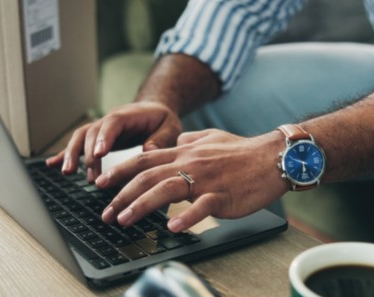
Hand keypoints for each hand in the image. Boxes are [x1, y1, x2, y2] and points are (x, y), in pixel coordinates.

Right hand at [45, 102, 181, 180]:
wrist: (154, 111)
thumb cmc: (162, 120)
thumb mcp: (170, 127)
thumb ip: (161, 139)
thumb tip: (149, 150)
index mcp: (127, 114)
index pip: (112, 123)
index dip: (103, 137)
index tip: (99, 154)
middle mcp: (109, 120)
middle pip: (91, 132)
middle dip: (87, 154)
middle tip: (90, 176)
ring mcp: (100, 129)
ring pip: (80, 138)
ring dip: (72, 154)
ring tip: (68, 172)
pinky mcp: (95, 139)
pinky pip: (77, 145)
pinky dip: (64, 154)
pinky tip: (52, 164)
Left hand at [94, 129, 289, 232]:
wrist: (274, 157)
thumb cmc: (243, 151)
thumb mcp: (211, 138)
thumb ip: (188, 140)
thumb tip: (172, 143)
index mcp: (184, 152)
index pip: (144, 160)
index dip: (119, 171)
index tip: (100, 183)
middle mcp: (190, 163)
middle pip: (148, 177)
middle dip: (121, 195)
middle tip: (105, 212)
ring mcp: (206, 180)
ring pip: (167, 190)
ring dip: (142, 205)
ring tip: (124, 220)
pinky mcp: (223, 195)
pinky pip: (202, 207)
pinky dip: (187, 217)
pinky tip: (173, 227)